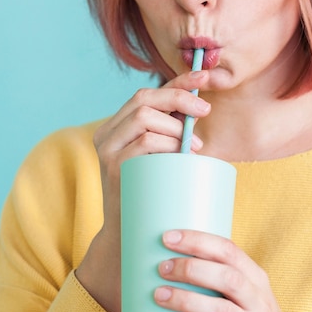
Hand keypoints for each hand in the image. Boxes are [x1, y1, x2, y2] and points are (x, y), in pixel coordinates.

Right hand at [76, 71, 211, 311]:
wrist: (127, 236)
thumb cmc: (151, 197)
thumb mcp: (159, 162)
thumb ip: (170, 138)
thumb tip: (198, 115)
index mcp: (116, 127)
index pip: (148, 95)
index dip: (178, 82)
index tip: (206, 75)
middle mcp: (106, 133)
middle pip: (144, 99)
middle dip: (180, 99)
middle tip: (206, 111)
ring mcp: (106, 150)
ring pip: (144, 118)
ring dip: (175, 128)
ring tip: (193, 147)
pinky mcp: (112, 167)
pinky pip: (144, 142)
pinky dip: (167, 144)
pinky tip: (182, 154)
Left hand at [154, 230, 286, 311]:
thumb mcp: (247, 291)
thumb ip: (219, 274)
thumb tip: (167, 256)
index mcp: (257, 279)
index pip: (229, 251)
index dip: (198, 242)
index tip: (167, 238)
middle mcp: (258, 303)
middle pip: (227, 278)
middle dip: (191, 270)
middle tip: (162, 269)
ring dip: (187, 301)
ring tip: (159, 295)